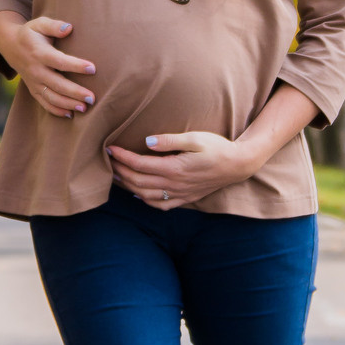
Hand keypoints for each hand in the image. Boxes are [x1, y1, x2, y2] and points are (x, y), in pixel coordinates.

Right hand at [0, 9, 96, 118]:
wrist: (10, 45)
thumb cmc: (31, 33)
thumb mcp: (39, 23)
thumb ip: (54, 26)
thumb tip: (69, 28)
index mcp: (39, 53)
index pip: (59, 61)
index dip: (75, 65)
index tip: (93, 68)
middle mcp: (35, 70)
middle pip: (56, 84)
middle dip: (74, 92)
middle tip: (92, 97)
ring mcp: (33, 82)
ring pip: (51, 97)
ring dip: (67, 104)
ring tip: (85, 107)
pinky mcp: (32, 89)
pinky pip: (43, 102)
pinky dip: (56, 110)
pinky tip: (70, 114)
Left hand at [107, 131, 254, 209]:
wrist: (238, 165)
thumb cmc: (217, 147)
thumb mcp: (195, 138)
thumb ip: (170, 140)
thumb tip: (147, 141)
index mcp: (174, 168)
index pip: (139, 165)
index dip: (122, 157)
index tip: (110, 148)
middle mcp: (174, 185)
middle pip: (138, 181)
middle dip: (120, 171)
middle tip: (107, 160)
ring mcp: (179, 194)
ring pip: (145, 195)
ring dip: (128, 186)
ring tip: (115, 175)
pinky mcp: (185, 199)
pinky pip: (161, 205)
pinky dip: (145, 201)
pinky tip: (138, 194)